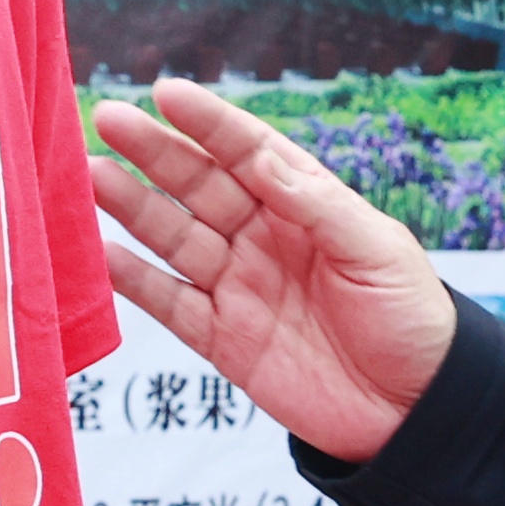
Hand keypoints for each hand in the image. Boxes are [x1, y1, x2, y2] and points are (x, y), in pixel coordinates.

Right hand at [89, 79, 458, 460]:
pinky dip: (133, 279)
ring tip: (91, 175)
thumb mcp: (377, 250)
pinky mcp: (222, 339)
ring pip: (173, 237)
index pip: (248, 152)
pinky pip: (169, 302)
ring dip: (131, 206)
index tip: (166, 93)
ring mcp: (238, 287)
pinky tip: (100, 252)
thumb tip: (263, 159)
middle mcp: (263, 238)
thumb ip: (317, 204)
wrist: (414, 412)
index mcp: (305, 207)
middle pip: (198, 186)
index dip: (208, 123)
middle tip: (107, 118)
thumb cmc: (411, 320)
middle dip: (153, 152)